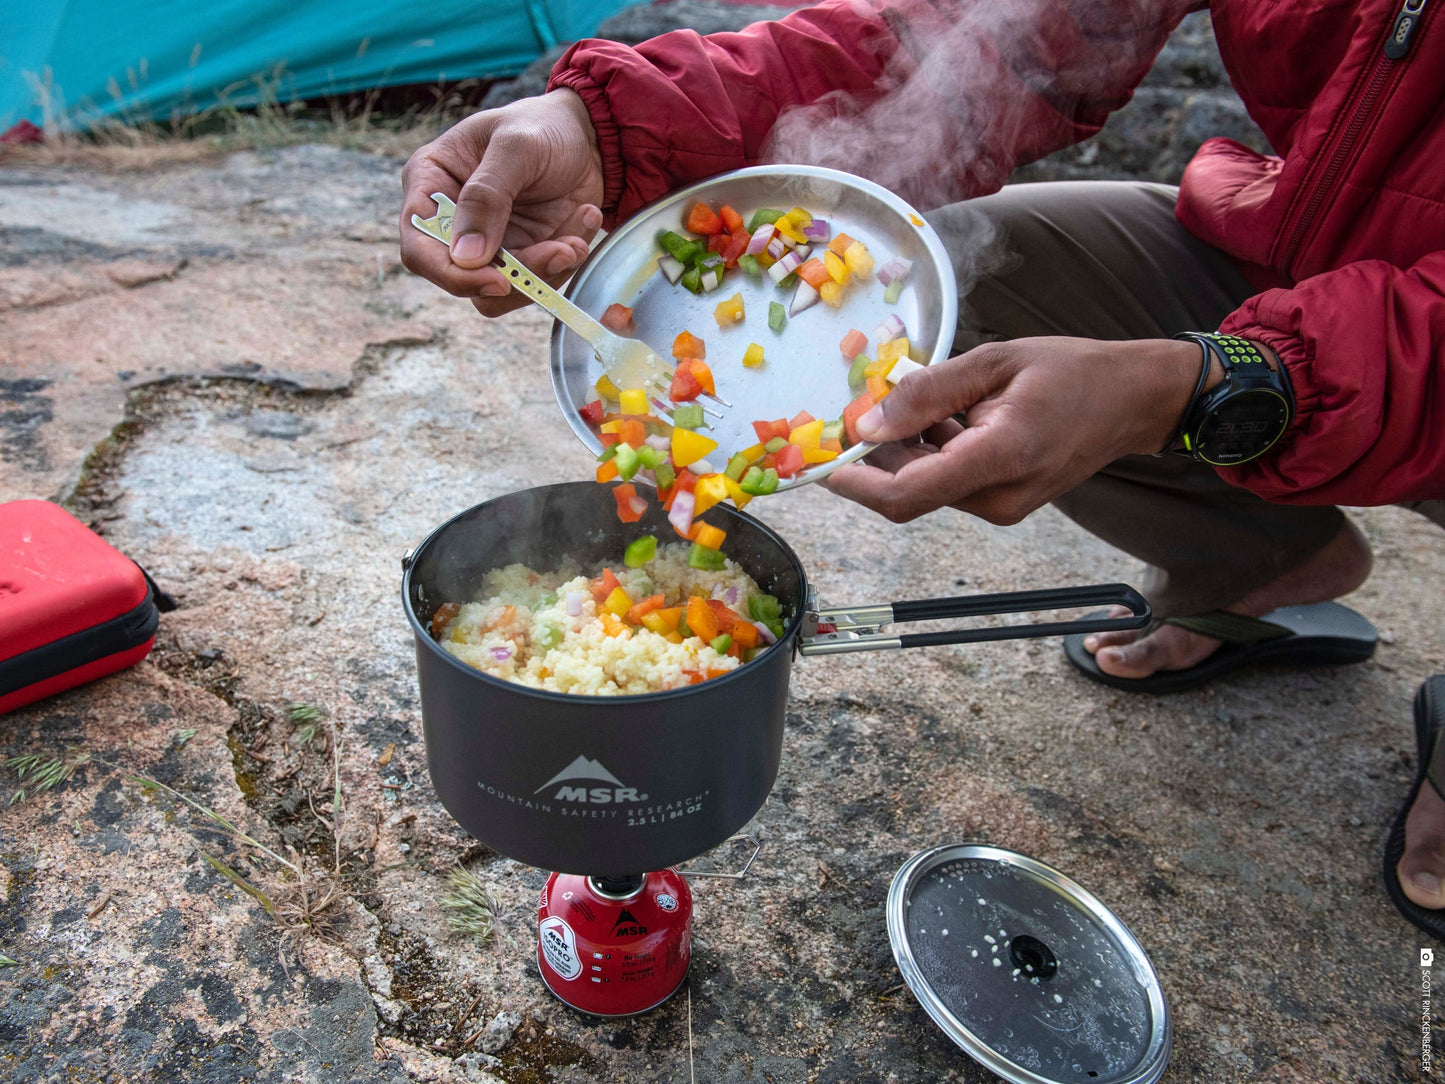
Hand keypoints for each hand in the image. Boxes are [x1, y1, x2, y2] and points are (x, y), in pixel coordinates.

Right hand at [399, 89, 605, 315]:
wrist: (586, 136)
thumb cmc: (541, 126)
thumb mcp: (515, 147)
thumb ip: (486, 195)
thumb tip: (466, 256)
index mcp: (430, 184)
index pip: (419, 248)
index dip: (452, 274)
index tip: (499, 280)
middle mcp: (451, 220)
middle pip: (463, 278)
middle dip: (519, 272)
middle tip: (564, 250)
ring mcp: (488, 242)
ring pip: (503, 289)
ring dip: (548, 269)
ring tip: (580, 227)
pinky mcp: (522, 255)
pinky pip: (537, 280)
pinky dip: (567, 258)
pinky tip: (584, 219)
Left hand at [822, 336, 1203, 523]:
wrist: (1134, 401)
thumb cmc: (1072, 372)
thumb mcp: (994, 362)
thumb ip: (928, 393)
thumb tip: (868, 424)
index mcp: (1000, 458)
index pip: (906, 494)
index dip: (855, 484)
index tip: (822, 462)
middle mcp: (999, 497)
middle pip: (909, 490)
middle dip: (878, 454)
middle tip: (869, 404)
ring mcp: (1004, 506)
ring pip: (927, 486)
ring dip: (908, 449)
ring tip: (926, 398)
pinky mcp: (1004, 503)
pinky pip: (949, 483)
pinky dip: (933, 452)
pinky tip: (949, 416)